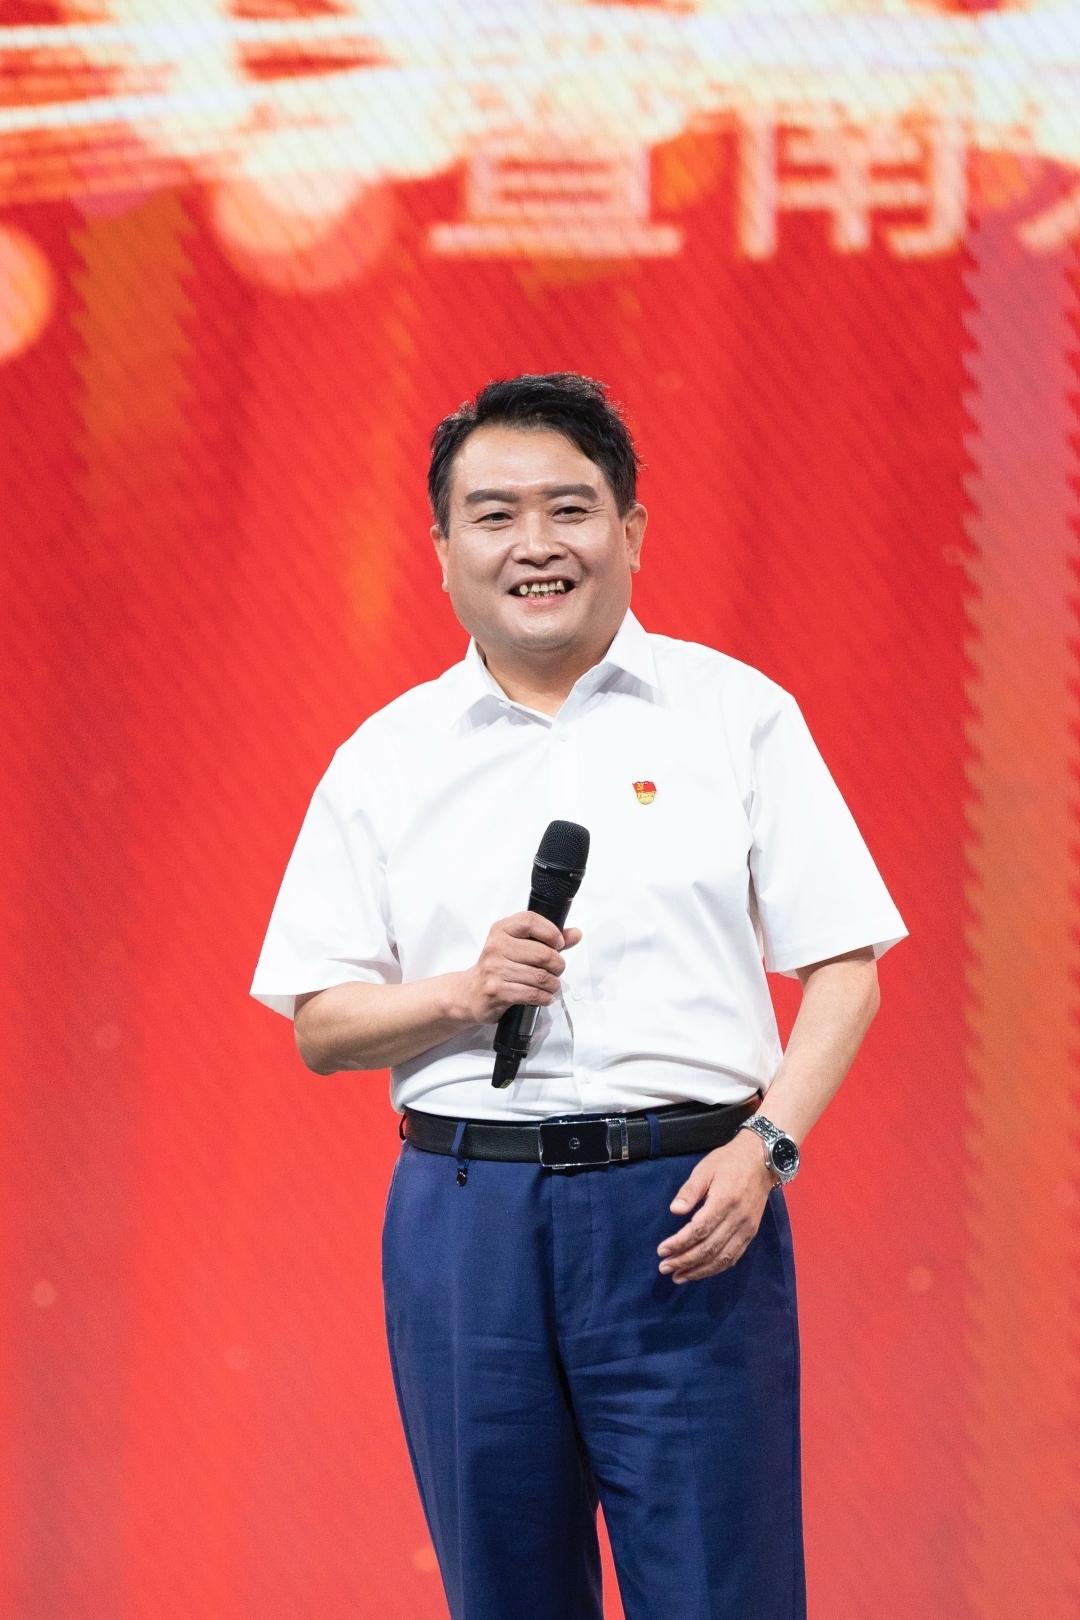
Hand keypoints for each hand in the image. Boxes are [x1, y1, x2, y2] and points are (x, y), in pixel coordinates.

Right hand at [455, 913, 581, 1024]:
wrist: (470, 993)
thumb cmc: (497, 968)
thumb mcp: (518, 947)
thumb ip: (547, 939)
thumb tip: (575, 934)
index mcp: (501, 930)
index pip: (530, 921)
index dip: (551, 932)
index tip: (559, 944)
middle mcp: (496, 947)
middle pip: (542, 953)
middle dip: (558, 965)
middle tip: (557, 970)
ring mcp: (495, 969)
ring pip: (540, 977)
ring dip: (553, 984)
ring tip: (551, 985)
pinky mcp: (497, 991)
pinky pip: (532, 994)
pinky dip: (544, 997)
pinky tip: (544, 996)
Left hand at [657, 1130, 776, 1283]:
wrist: (762, 1160)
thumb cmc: (728, 1162)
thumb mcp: (705, 1169)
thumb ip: (689, 1190)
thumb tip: (674, 1210)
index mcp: (724, 1201)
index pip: (699, 1230)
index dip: (679, 1243)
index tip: (662, 1251)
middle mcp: (737, 1219)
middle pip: (709, 1248)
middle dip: (684, 1261)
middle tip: (664, 1267)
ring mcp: (747, 1228)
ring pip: (722, 1258)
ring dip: (699, 1271)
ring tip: (679, 1277)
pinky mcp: (751, 1233)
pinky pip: (734, 1257)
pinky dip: (716, 1268)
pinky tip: (701, 1272)